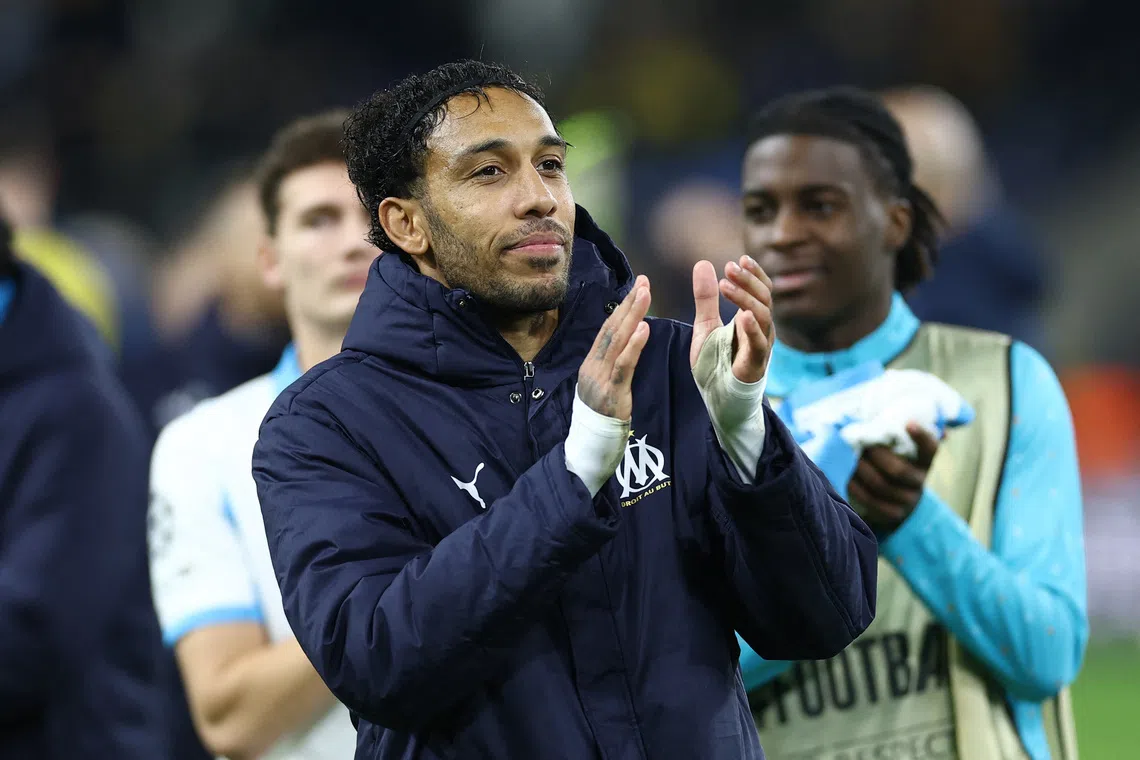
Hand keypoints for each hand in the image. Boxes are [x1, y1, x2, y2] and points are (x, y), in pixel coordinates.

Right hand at [577, 275, 651, 419]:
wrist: (591, 441)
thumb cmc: (602, 411)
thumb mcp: (603, 382)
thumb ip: (611, 362)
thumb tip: (625, 341)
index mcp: (592, 361)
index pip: (609, 328)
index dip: (623, 307)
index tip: (637, 287)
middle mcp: (593, 364)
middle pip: (612, 328)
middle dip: (629, 304)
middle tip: (643, 282)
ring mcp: (601, 376)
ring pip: (617, 341)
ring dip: (632, 315)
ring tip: (645, 295)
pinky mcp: (612, 390)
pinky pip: (624, 364)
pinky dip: (634, 345)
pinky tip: (644, 328)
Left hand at [690, 256, 774, 382]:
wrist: (718, 397)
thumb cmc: (717, 363)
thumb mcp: (705, 325)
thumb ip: (705, 298)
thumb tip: (702, 263)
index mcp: (752, 318)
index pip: (761, 289)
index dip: (753, 273)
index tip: (740, 259)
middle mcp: (761, 328)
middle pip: (764, 297)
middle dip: (748, 280)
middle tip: (730, 267)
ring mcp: (761, 345)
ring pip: (763, 315)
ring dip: (745, 297)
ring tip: (726, 284)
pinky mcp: (756, 363)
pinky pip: (759, 343)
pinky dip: (753, 328)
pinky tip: (744, 316)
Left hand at [848, 422, 939, 531]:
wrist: (895, 501)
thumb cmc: (893, 462)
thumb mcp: (902, 450)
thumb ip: (901, 434)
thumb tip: (908, 416)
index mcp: (925, 461)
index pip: (930, 448)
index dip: (922, 437)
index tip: (908, 422)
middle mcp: (919, 481)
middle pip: (898, 470)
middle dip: (876, 456)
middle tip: (862, 444)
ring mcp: (907, 500)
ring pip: (880, 485)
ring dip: (862, 470)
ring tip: (849, 459)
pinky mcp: (892, 514)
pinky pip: (870, 500)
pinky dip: (856, 487)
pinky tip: (847, 477)